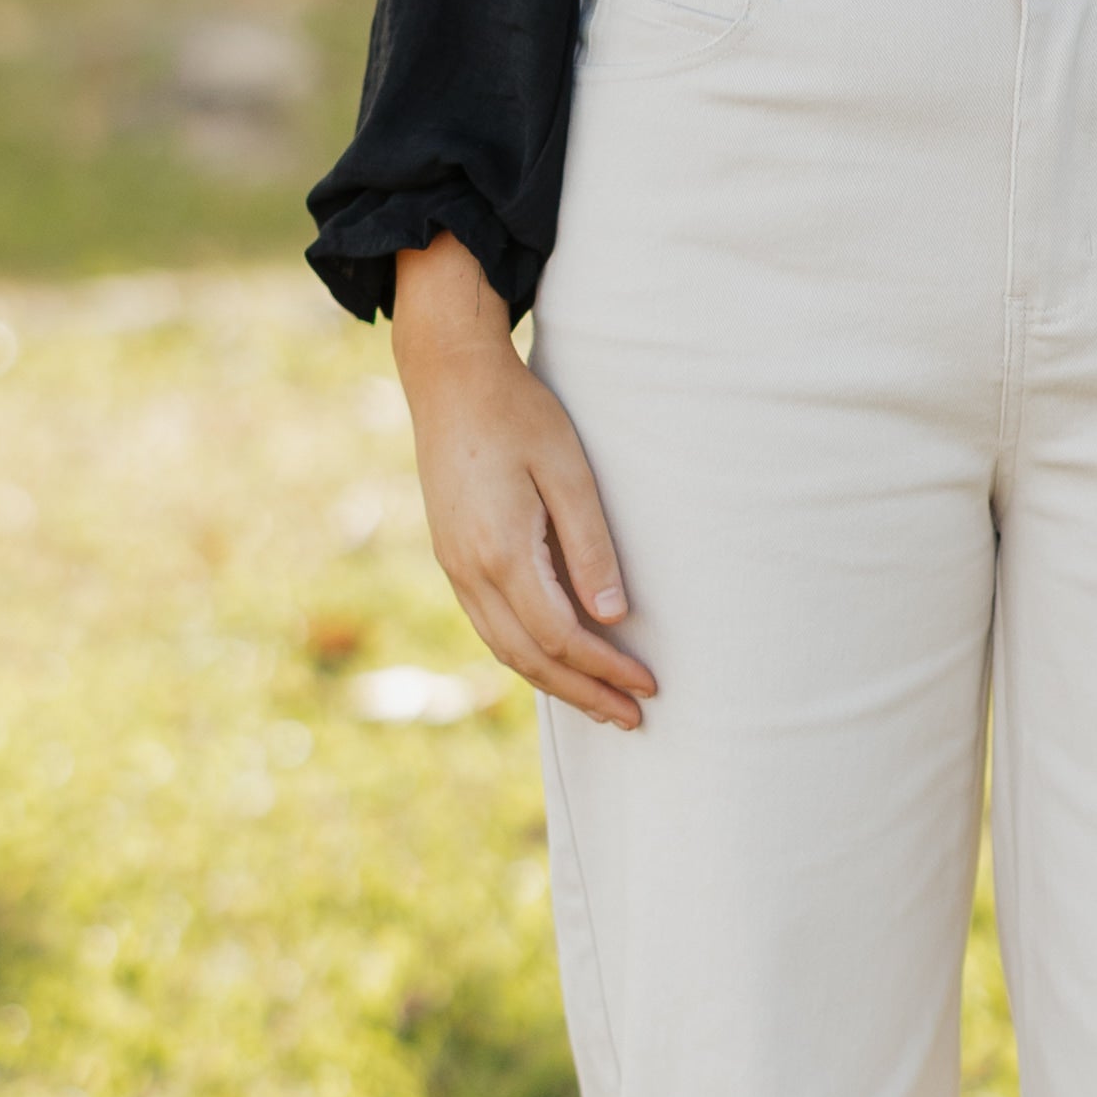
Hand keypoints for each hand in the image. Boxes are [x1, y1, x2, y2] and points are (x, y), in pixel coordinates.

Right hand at [388, 234, 654, 733]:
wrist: (448, 377)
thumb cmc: (518, 413)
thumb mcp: (568, 470)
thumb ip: (590, 546)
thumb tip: (614, 616)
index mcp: (502, 552)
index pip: (562, 636)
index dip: (607, 669)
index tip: (649, 687)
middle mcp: (470, 570)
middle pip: (531, 657)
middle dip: (585, 693)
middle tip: (633, 719)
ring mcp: (454, 566)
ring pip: (505, 648)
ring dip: (555, 683)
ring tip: (601, 704)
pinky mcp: (451, 556)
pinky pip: (490, 624)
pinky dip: (526, 654)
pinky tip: (554, 660)